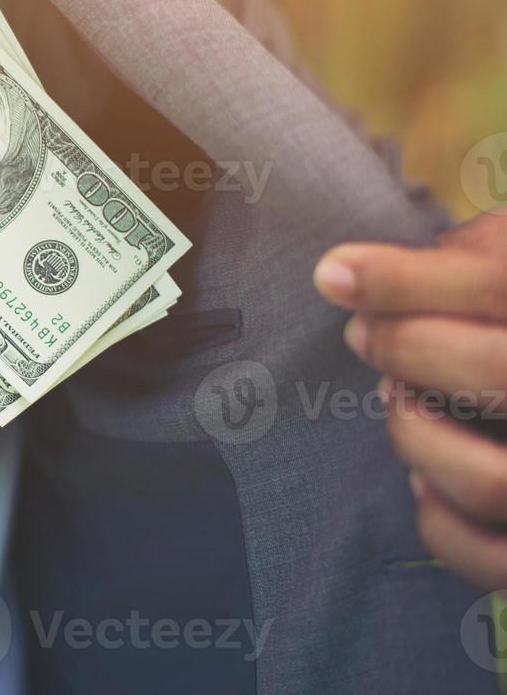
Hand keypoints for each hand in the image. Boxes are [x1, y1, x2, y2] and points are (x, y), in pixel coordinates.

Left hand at [315, 211, 506, 587]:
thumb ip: (465, 262)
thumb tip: (349, 273)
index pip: (500, 285)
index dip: (408, 281)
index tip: (332, 274)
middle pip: (496, 370)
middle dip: (407, 347)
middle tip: (363, 334)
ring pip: (489, 480)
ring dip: (415, 434)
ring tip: (399, 398)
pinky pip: (489, 560)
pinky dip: (440, 522)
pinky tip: (425, 481)